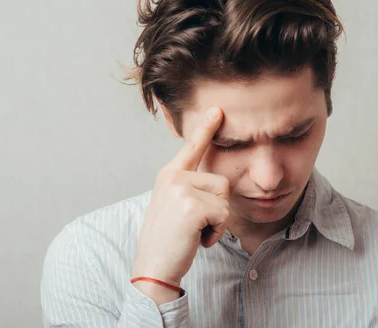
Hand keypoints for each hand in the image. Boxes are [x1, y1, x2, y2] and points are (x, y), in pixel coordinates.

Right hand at [131, 107, 230, 298]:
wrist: (153, 267)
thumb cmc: (168, 240)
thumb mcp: (173, 205)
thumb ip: (188, 188)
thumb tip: (213, 182)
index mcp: (168, 174)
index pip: (192, 147)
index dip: (206, 128)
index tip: (217, 110)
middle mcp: (173, 176)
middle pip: (221, 181)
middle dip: (217, 207)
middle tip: (194, 225)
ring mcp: (181, 188)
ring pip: (224, 198)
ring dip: (217, 220)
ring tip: (194, 231)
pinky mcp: (191, 205)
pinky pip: (223, 214)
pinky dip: (216, 232)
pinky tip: (197, 239)